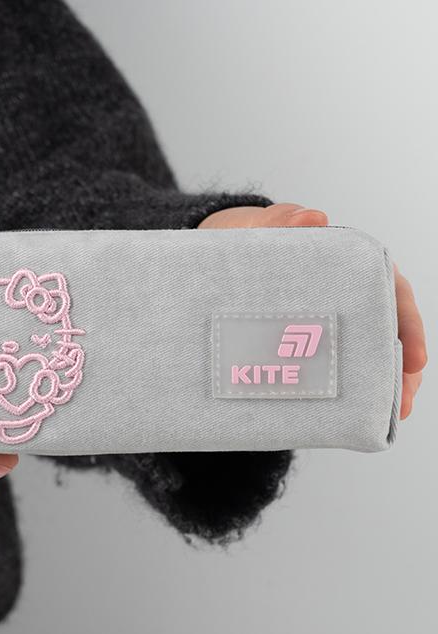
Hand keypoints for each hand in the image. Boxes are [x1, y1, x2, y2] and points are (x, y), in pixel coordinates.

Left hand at [198, 202, 426, 418]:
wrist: (221, 247)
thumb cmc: (251, 234)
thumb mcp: (261, 226)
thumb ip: (282, 220)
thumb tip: (313, 219)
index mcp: (349, 261)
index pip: (391, 289)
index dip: (407, 324)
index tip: (413, 358)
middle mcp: (346, 290)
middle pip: (385, 328)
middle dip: (400, 368)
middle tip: (403, 402)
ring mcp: (326, 315)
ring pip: (363, 349)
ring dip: (379, 382)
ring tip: (390, 414)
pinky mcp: (303, 336)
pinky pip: (329, 361)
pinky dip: (342, 386)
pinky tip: (348, 410)